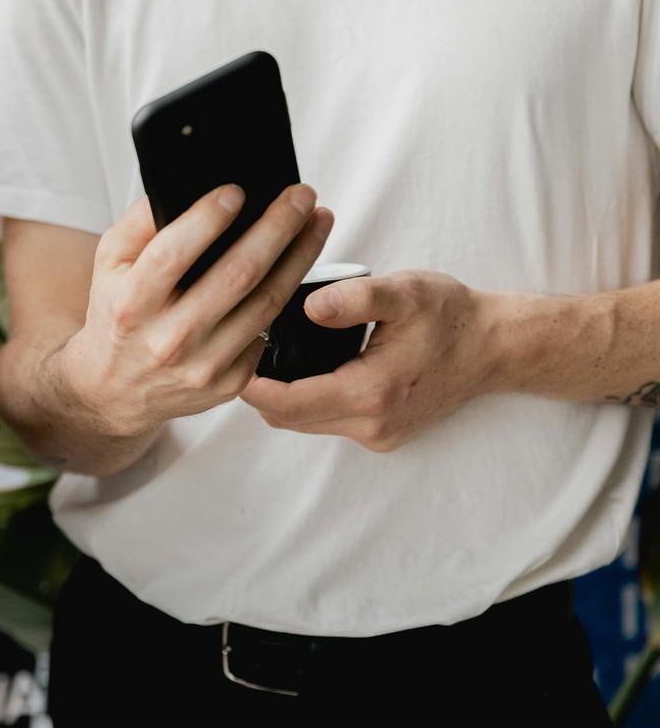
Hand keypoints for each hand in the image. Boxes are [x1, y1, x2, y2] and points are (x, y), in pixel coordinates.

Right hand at [59, 184, 332, 436]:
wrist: (116, 390)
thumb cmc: (117, 316)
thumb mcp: (109, 265)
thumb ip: (139, 224)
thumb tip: (182, 189)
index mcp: (132, 304)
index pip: (173, 254)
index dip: (208, 219)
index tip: (237, 190)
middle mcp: (168, 339)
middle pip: (237, 275)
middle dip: (277, 228)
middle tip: (301, 197)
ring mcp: (202, 365)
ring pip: (267, 303)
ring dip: (300, 257)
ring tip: (316, 223)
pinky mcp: (228, 382)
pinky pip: (266, 331)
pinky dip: (283, 296)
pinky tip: (293, 268)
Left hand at [240, 269, 501, 451]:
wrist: (496, 347)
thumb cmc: (451, 316)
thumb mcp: (403, 292)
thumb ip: (353, 298)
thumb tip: (308, 308)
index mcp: (369, 392)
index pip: (286, 403)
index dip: (249, 385)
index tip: (230, 358)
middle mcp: (371, 424)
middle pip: (287, 419)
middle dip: (258, 390)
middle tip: (241, 351)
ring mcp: (378, 434)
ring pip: (305, 424)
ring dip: (282, 398)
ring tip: (267, 357)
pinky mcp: (383, 434)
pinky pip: (328, 423)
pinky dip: (307, 402)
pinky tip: (304, 369)